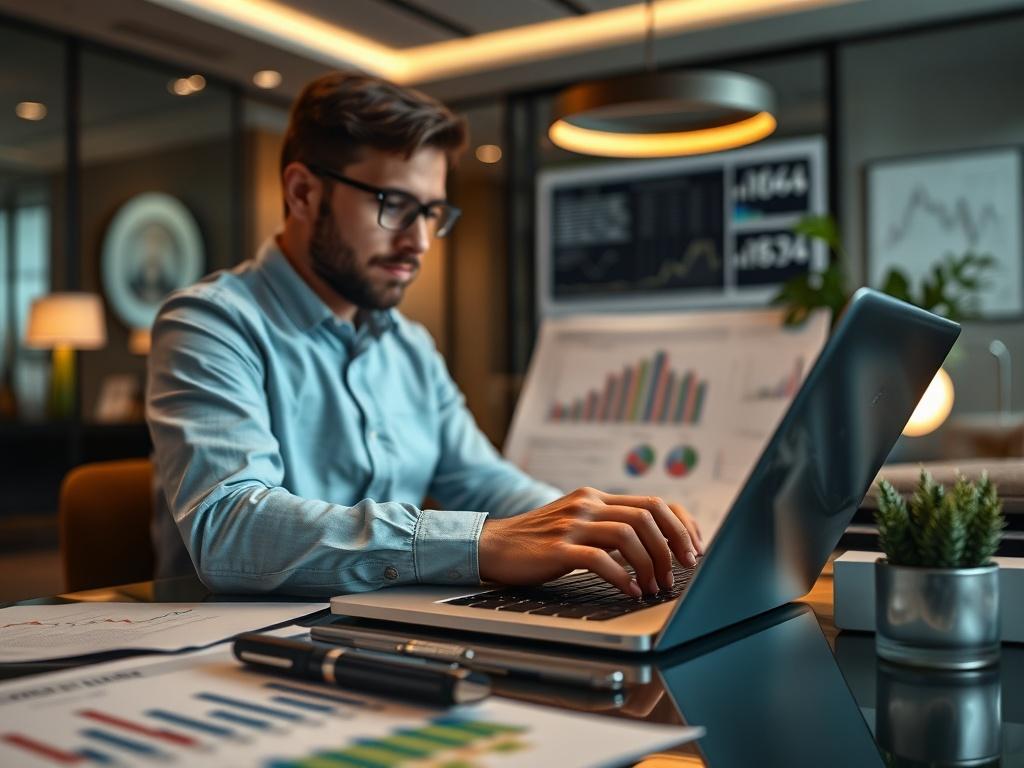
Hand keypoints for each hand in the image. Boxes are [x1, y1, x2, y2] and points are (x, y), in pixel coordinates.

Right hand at [478, 487, 697, 597]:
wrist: (491, 546)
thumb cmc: (537, 543)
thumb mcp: (576, 525)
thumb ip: (607, 527)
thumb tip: (653, 548)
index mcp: (595, 498)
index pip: (653, 502)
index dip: (681, 526)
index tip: (694, 550)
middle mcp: (587, 505)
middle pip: (647, 515)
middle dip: (672, 545)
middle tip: (682, 570)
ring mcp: (572, 525)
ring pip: (629, 535)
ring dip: (650, 564)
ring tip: (655, 587)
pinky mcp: (558, 548)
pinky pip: (600, 558)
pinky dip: (623, 577)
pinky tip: (631, 591)